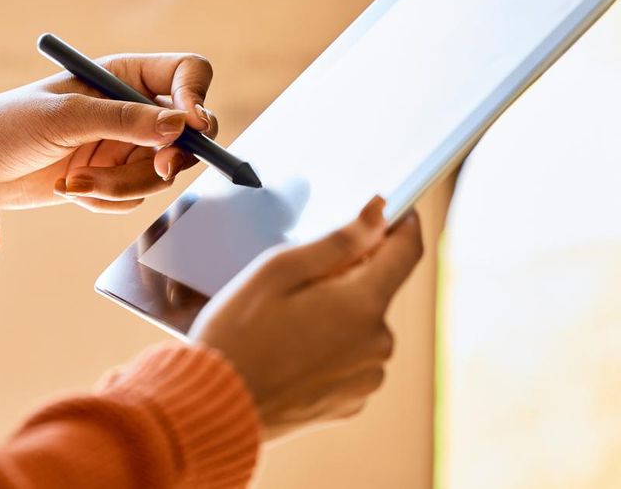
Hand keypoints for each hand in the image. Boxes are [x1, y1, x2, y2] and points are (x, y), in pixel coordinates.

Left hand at [0, 53, 218, 212]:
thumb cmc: (10, 125)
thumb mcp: (67, 116)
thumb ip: (124, 120)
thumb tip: (180, 127)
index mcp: (123, 75)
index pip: (186, 73)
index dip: (196, 97)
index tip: (191, 126)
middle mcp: (132, 109)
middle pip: (186, 132)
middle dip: (170, 156)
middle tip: (157, 169)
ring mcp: (125, 147)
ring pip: (159, 173)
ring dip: (120, 185)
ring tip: (75, 183)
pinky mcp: (113, 180)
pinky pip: (135, 198)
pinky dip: (106, 200)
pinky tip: (70, 189)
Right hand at [189, 197, 422, 440]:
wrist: (214, 408)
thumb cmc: (237, 335)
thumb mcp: (277, 271)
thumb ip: (336, 241)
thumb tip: (379, 212)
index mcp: (363, 305)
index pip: (406, 251)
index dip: (400, 224)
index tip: (389, 212)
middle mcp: (377, 344)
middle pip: (377, 290)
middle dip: (346, 278)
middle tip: (294, 286)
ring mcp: (366, 377)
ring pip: (362, 326)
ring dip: (337, 316)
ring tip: (285, 327)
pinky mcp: (351, 403)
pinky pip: (351, 360)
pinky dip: (329, 351)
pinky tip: (290, 355)